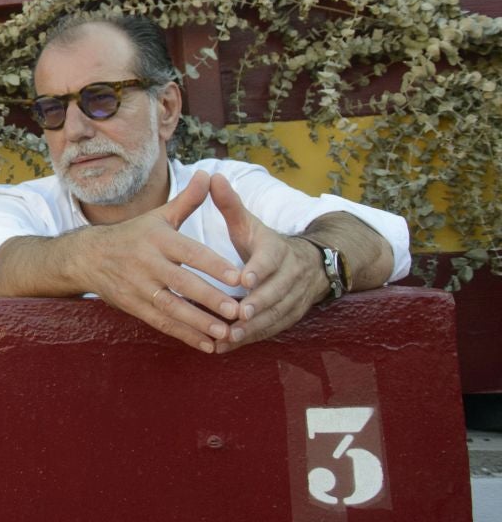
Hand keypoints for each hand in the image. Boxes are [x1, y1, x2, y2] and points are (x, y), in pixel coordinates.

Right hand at [75, 171, 248, 352]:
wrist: (88, 257)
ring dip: (199, 322)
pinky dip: (184, 335)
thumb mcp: (158, 216)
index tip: (239, 277)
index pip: (190, 253)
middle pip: (182, 283)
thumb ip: (188, 201)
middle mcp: (146, 263)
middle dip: (210, 298)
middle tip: (238, 311)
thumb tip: (211, 175)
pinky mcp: (133, 306)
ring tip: (226, 333)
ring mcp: (138, 287)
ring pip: (171, 307)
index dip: (214, 265)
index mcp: (157, 239)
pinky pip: (161, 323)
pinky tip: (208, 344)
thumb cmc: (133, 234)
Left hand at [208, 174, 328, 349]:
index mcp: (277, 250)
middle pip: (275, 292)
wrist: (310, 264)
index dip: (258, 270)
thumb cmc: (265, 243)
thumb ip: (230, 205)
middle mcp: (290, 275)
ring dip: (254, 327)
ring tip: (230, 336)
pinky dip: (254, 337)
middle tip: (236, 315)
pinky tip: (229, 345)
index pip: (269, 260)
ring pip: (275, 314)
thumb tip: (212, 176)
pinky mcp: (291, 316)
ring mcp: (293, 298)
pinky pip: (273, 328)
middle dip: (256, 305)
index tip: (243, 280)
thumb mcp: (250, 223)